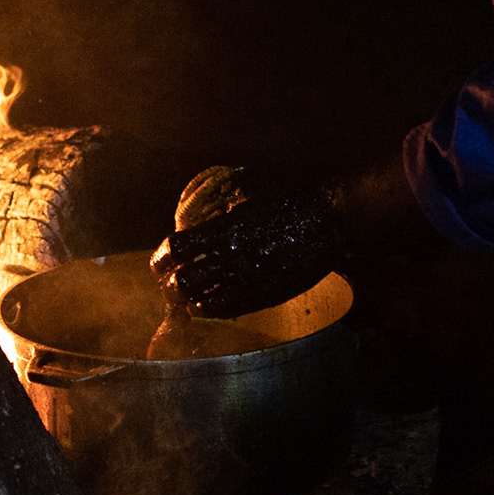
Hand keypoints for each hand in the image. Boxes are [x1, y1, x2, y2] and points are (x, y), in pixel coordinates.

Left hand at [151, 171, 343, 318]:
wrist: (336, 215)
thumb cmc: (297, 193)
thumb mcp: (255, 185)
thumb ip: (228, 197)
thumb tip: (211, 203)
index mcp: (227, 226)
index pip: (181, 246)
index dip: (164, 256)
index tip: (157, 263)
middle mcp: (234, 256)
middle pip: (186, 278)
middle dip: (173, 281)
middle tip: (169, 281)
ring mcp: (252, 279)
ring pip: (205, 298)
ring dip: (190, 298)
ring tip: (184, 298)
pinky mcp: (269, 294)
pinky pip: (232, 308)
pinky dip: (212, 309)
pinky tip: (204, 308)